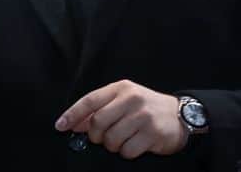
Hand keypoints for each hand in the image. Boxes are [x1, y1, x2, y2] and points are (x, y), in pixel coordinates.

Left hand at [55, 80, 187, 159]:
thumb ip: (101, 109)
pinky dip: (127, 152)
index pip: (90, 100)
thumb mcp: (124, 100)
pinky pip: (127, 151)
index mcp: (121, 88)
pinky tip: (135, 145)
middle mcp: (131, 99)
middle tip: (103, 138)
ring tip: (123, 140)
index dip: (72, 114)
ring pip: (111, 139)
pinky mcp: (152, 133)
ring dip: (113, 146)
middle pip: (97, 122)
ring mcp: (143, 115)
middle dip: (96, 136)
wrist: (180, 115)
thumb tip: (75, 124)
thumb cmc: (147, 108)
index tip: (60, 126)